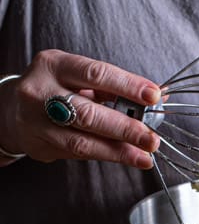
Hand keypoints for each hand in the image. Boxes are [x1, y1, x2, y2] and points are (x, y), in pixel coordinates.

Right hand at [0, 49, 161, 167]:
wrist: (13, 109)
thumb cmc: (57, 89)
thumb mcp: (79, 78)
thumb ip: (115, 87)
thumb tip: (159, 96)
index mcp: (55, 65)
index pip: (96, 74)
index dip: (127, 86)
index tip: (154, 97)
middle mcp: (40, 91)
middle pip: (88, 113)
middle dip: (125, 128)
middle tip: (151, 138)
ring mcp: (36, 121)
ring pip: (83, 140)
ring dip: (119, 150)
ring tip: (144, 155)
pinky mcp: (39, 145)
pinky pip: (79, 153)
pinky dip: (108, 155)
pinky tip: (129, 157)